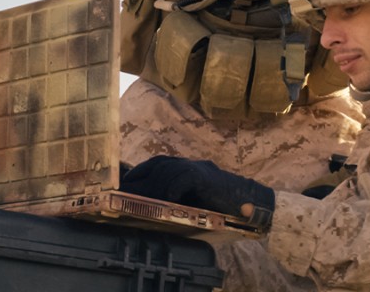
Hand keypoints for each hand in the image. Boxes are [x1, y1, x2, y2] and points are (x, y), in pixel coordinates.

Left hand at [121, 156, 275, 227]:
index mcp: (182, 166)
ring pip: (167, 171)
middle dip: (139, 178)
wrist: (247, 201)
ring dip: (152, 187)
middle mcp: (187, 163)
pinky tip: (165, 201)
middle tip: (124, 193)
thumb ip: (172, 197)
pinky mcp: (204, 175)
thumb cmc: (217, 203)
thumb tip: (145, 206)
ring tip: (141, 200)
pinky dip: (172, 189)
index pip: (154, 164)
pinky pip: (183, 179)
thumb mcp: (190, 199)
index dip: (137, 173)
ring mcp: (196, 167)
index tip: (121, 185)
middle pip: (157, 165)